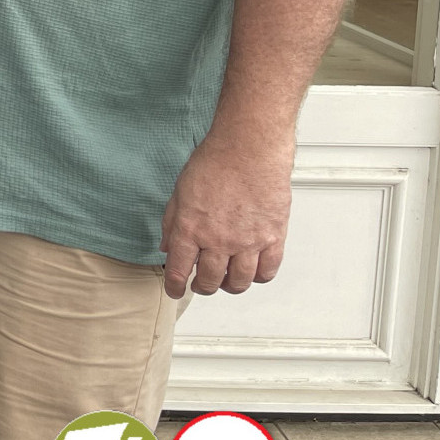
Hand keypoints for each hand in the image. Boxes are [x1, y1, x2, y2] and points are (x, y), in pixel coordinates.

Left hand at [160, 134, 294, 298]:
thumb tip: (167, 246)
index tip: (175, 290)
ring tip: (225, 280)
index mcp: (190, 229)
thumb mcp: (179, 191)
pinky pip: (267, 271)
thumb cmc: (214, 163)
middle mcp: (218, 240)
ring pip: (238, 282)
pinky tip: (252, 270)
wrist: (249, 149)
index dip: (175, 286)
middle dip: (201, 287)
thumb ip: (171, 223)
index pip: (178, 271)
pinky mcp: (273, 237)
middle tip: (200, 284)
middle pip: (209, 281)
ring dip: (229, 286)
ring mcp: (247, 242)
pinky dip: (258, 277)